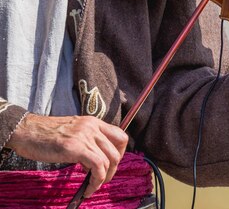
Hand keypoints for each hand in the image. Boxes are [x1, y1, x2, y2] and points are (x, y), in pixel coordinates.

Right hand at [6, 114, 127, 197]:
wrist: (26, 131)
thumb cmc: (45, 135)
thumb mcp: (73, 131)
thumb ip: (87, 141)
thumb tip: (96, 161)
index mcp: (94, 122)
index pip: (120, 136)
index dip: (120, 153)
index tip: (110, 164)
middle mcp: (92, 127)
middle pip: (118, 150)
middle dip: (114, 169)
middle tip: (103, 179)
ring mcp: (85, 136)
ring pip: (109, 160)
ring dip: (104, 178)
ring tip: (93, 186)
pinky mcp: (76, 148)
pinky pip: (97, 166)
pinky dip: (96, 181)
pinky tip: (88, 188)